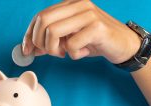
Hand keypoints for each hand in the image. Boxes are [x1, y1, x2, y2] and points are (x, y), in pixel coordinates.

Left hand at [22, 0, 140, 63]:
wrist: (124, 44)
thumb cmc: (94, 41)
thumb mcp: (68, 39)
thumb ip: (49, 41)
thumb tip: (28, 49)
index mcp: (69, 4)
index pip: (39, 16)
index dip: (29, 35)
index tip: (27, 51)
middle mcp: (78, 4)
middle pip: (43, 20)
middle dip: (39, 42)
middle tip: (49, 53)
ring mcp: (88, 14)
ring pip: (53, 31)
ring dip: (54, 49)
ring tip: (65, 53)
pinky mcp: (97, 27)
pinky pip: (71, 44)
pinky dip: (73, 54)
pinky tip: (83, 52)